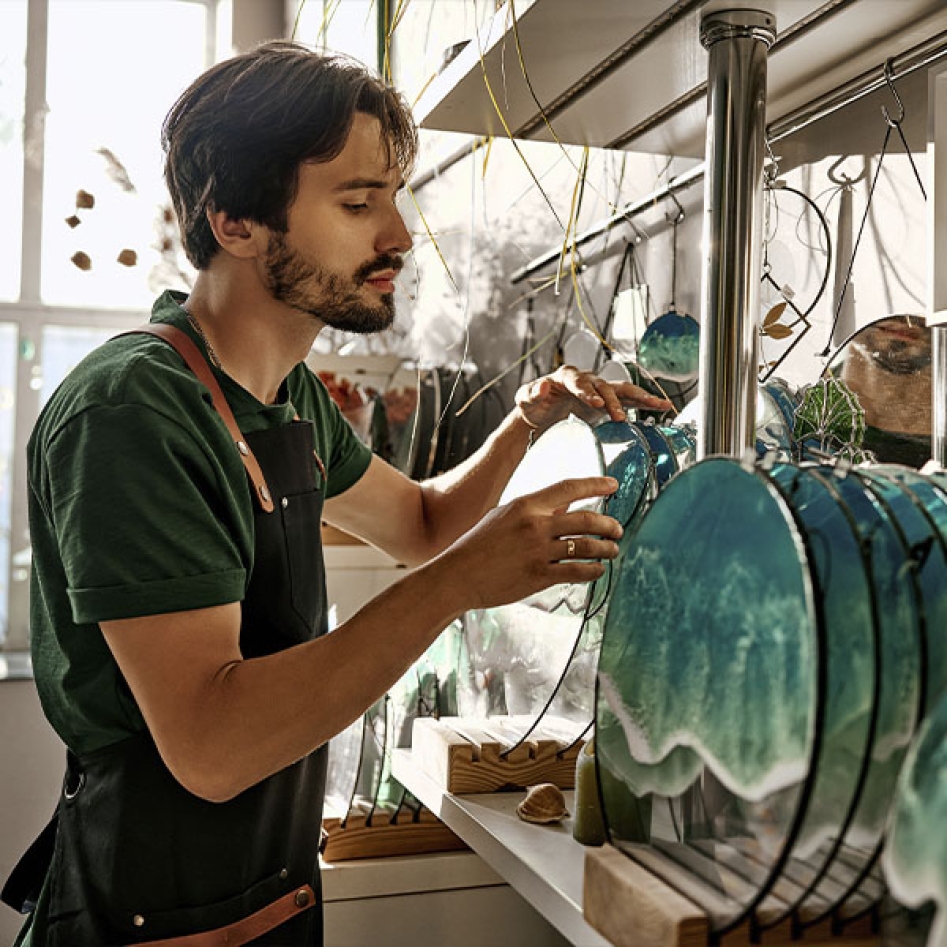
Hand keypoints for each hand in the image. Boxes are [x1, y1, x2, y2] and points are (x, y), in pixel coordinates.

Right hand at [440, 476, 622, 609]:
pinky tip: (597, 570)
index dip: (595, 485)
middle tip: (617, 529)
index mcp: (526, 505)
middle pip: (587, 519)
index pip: (569, 488)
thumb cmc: (478, 545)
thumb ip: (535, 510)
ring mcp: (538, 551)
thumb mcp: (504, 516)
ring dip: (606, 548)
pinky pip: (577, 572)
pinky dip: (593, 571)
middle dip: (609, 525)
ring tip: (611, 550)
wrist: (457, 575)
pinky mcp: (539, 576)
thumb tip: (565, 506)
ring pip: (587, 547)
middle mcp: (535, 525)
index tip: (613, 484)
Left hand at [515, 364, 672, 433]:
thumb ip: (530, 392)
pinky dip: (645, 402)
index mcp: (566, 377)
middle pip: (603, 386)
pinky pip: (630, 399)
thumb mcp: (525, 399)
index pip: (577, 381)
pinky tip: (662, 406)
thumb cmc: (535, 404)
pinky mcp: (609, 401)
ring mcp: (600, 389)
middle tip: (618, 416)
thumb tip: (541, 385)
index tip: (595, 403)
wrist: (542, 413)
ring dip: (639, 398)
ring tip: (657, 405)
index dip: (586, 391)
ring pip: (622, 390)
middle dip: (612, 400)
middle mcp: (586, 380)